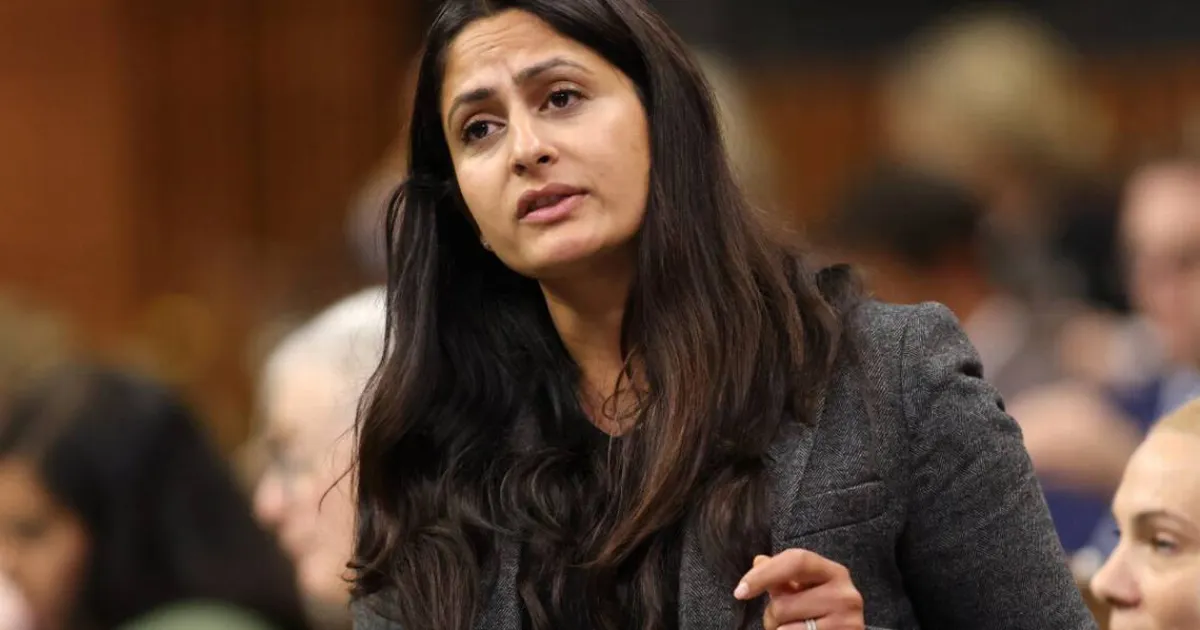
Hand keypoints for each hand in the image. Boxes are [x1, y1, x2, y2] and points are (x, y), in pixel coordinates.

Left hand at [733, 549, 863, 629]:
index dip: (763, 574)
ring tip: (794, 629)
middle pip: (783, 603)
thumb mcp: (805, 589)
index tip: (740, 592)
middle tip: (782, 620)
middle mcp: (846, 595)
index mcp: (834, 573)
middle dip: (772, 615)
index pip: (796, 561)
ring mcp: (847, 622)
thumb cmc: (820, 613)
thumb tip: (759, 561)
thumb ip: (781, 575)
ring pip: (785, 629)